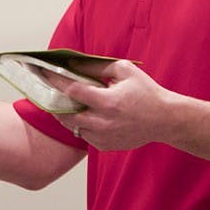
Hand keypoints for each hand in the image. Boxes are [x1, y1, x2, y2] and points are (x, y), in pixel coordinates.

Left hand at [51, 60, 176, 150]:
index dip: (56, 80)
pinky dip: (80, 126)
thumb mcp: (125, 70)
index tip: (45, 73)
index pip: (72, 91)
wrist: (164, 119)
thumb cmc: (146, 92)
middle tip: (49, 91)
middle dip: (55, 102)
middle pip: (66, 114)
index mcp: (107, 102)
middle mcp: (103, 122)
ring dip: (66, 115)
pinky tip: (83, 116)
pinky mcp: (106, 146)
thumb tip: (75, 64)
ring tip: (63, 103)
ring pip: (73, 127)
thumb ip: (98, 66)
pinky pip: (84, 136)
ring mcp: (104, 137)